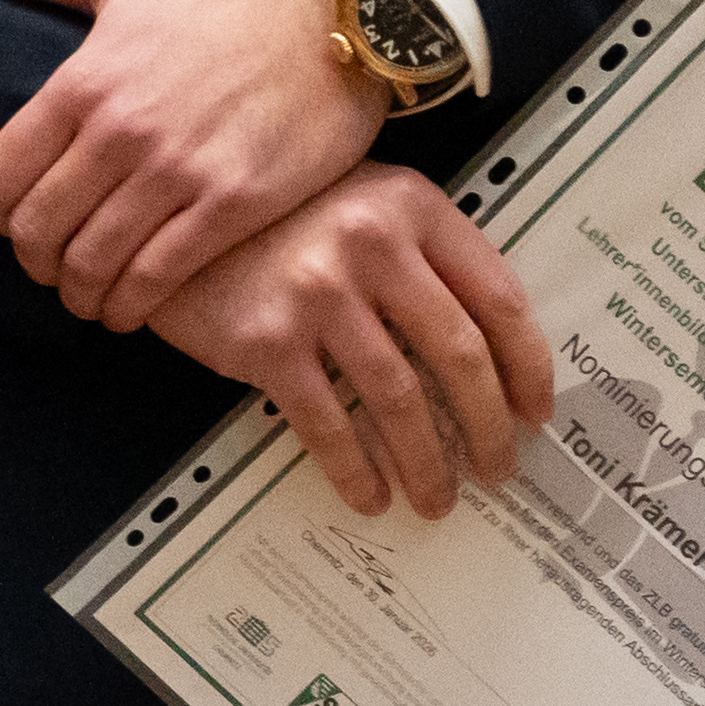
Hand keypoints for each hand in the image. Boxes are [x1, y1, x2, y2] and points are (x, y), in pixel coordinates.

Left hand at [0, 0, 385, 321]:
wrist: (340, 13)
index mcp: (83, 83)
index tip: (10, 222)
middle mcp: (123, 133)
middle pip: (39, 230)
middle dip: (33, 261)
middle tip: (49, 267)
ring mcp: (179, 173)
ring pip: (94, 264)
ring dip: (80, 293)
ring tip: (87, 295)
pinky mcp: (235, 204)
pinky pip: (161, 277)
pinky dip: (135, 305)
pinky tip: (132, 307)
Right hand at [151, 163, 557, 520]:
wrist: (169, 222)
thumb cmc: (279, 220)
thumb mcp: (364, 207)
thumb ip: (426, 257)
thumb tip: (493, 357)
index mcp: (412, 209)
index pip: (499, 299)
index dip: (528, 367)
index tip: (535, 413)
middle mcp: (370, 245)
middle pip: (459, 356)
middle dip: (488, 427)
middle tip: (499, 470)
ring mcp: (317, 293)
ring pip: (399, 398)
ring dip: (427, 463)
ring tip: (436, 498)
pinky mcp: (266, 340)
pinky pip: (328, 422)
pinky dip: (354, 469)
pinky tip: (368, 495)